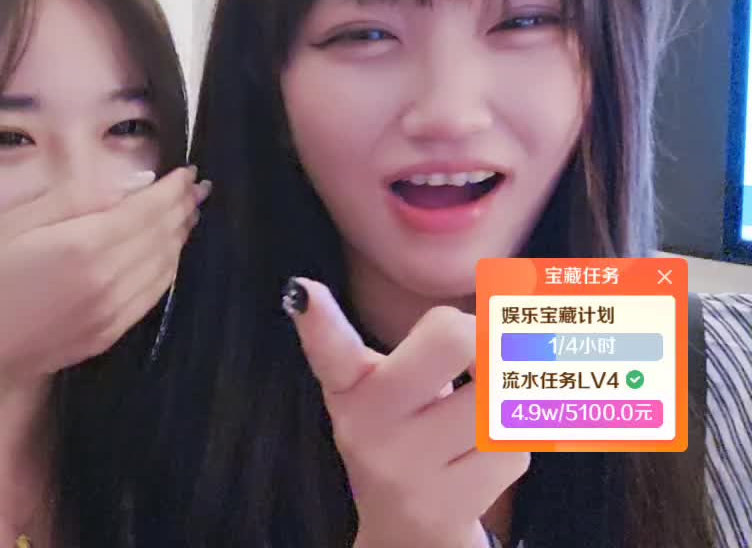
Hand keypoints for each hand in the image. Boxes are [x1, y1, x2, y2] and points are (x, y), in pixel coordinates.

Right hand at [0, 166, 207, 416]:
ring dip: (179, 239)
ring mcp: (112, 313)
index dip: (172, 189)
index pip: (147, 210)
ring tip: (186, 215)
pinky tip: (165, 257)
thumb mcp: (11, 224)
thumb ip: (71, 199)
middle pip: (162, 238)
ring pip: (164, 268)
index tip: (187, 172)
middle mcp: (109, 280)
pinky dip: (166, 270)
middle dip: (181, 210)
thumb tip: (125, 185)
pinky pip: (151, 296)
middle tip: (196, 189)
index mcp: (85, 245)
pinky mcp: (108, 335)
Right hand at [284, 278, 527, 547]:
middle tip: (489, 351)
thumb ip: (436, 343)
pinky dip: (511, 449)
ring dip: (505, 404)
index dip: (317, 319)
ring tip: (474, 422)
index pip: (331, 348)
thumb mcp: (399, 386)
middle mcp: (366, 427)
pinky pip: (514, 450)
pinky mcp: (441, 509)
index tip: (303, 293)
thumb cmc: (413, 436)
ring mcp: (401, 471)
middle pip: (453, 339)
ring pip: (498, 398)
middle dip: (489, 334)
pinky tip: (478, 463)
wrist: (407, 537)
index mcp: (350, 387)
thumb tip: (508, 308)